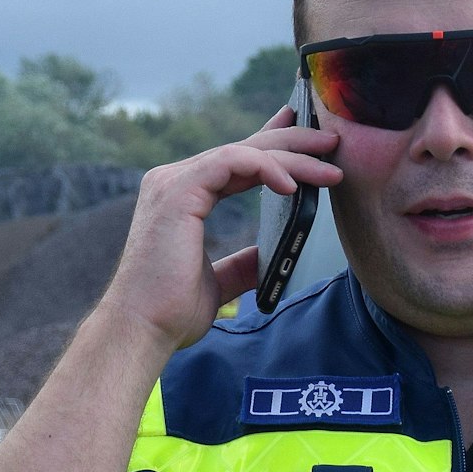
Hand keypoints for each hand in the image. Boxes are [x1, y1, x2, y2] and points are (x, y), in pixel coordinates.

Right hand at [99, 106, 339, 349]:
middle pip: (243, 149)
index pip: (234, 161)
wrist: (142, 330)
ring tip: (328, 168)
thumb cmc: (170, 312)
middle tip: (330, 144)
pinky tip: (293, 185)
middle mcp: (173, 181)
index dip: (273, 147)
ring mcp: (173, 182)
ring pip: (243, 152)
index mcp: (180, 197)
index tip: (309, 143)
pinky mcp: (177, 190)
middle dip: (291, 142)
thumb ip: (241, 265)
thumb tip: (268, 255)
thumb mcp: (217, 283)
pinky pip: (232, 162)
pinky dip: (266, 167)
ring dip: (291, 156)